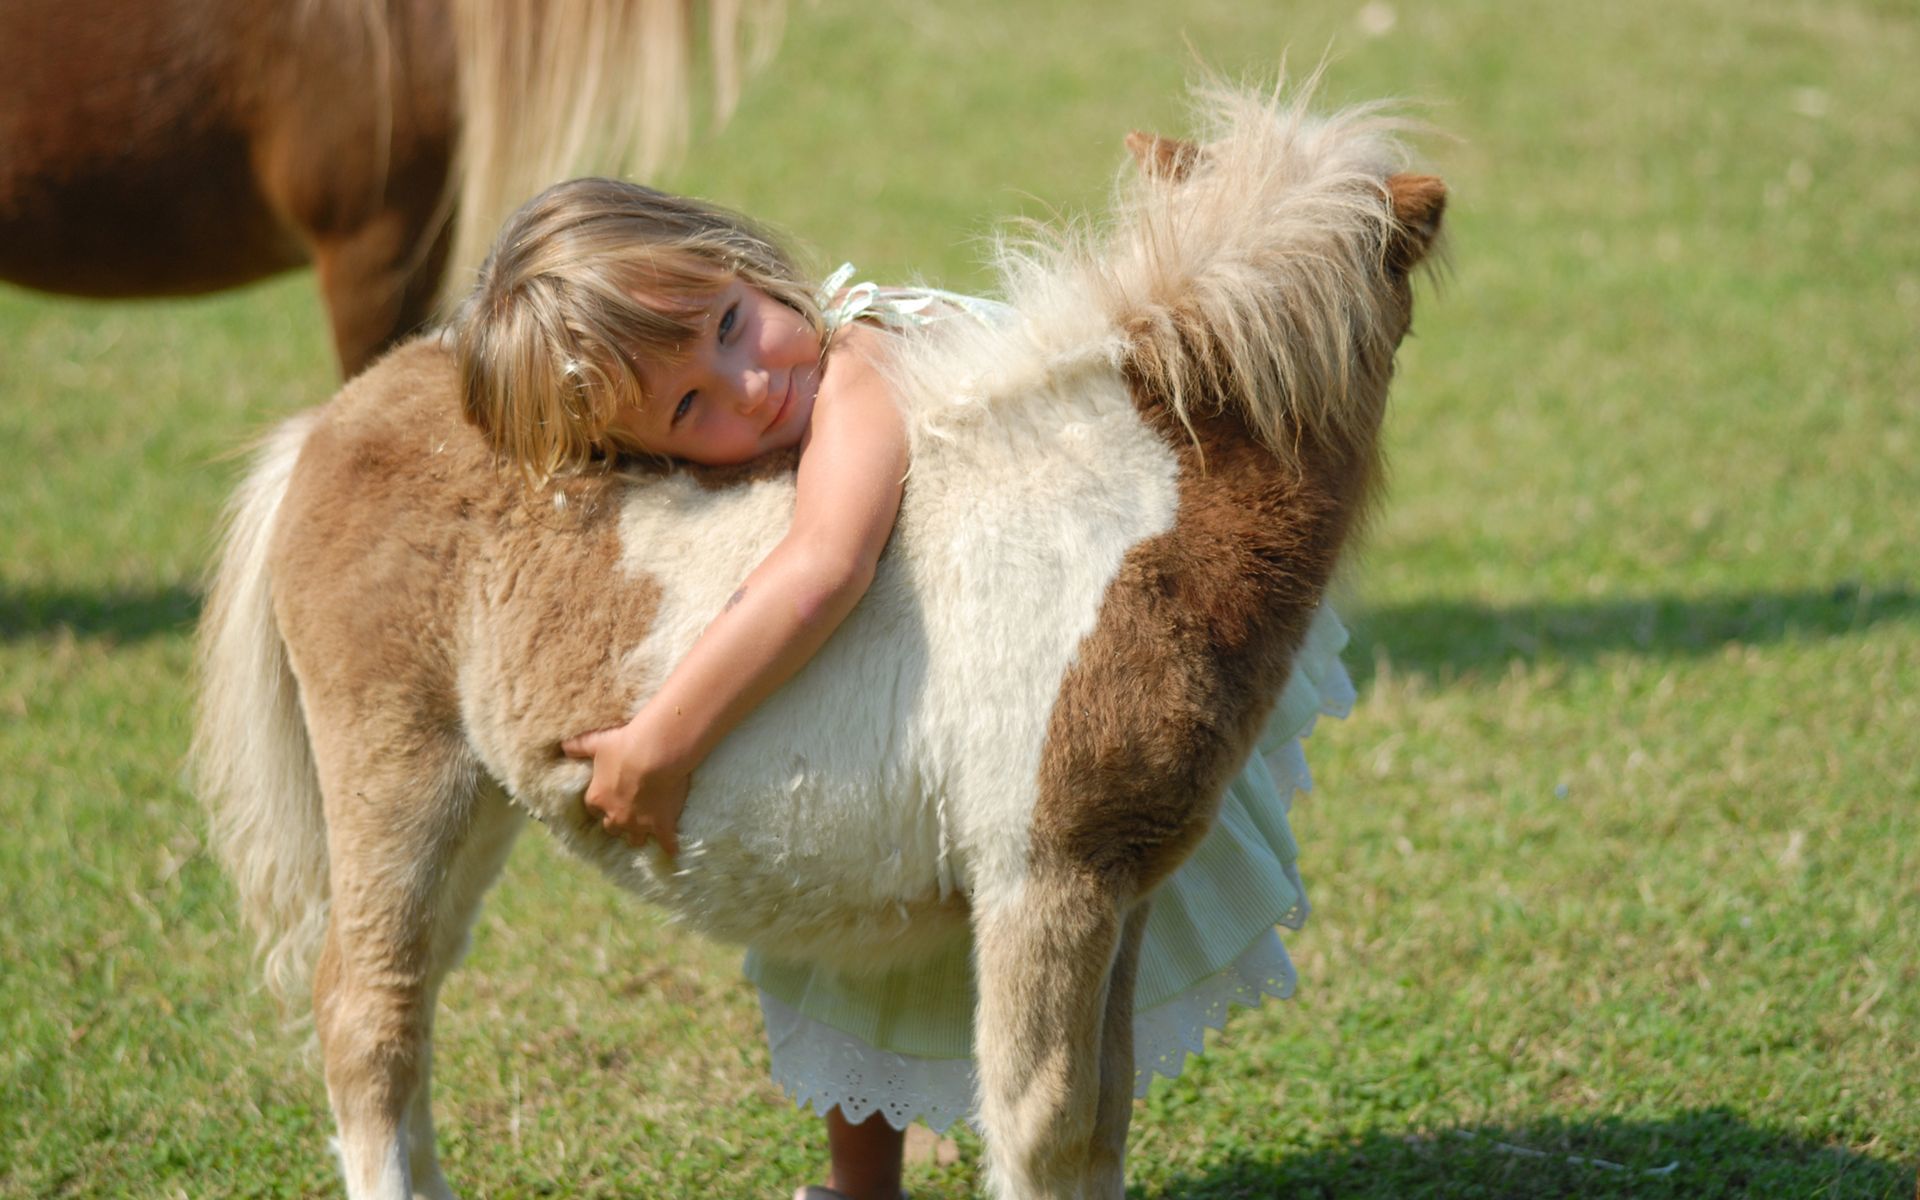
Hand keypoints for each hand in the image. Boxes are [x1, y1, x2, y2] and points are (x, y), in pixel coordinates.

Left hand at [562, 720, 689, 856]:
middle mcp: (616, 816)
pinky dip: (669, 845)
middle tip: (627, 812)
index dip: (601, 803)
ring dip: (639, 834)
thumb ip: (578, 746)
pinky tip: (672, 849)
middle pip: (611, 827)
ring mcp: (639, 824)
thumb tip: (563, 746)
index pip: (593, 808)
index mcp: (598, 798)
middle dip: (617, 821)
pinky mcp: (662, 825)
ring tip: (646, 830)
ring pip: (635, 839)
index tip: (608, 797)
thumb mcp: (596, 742)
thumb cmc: (624, 746)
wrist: (656, 753)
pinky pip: (666, 843)